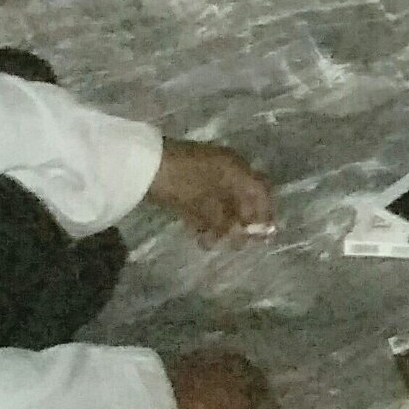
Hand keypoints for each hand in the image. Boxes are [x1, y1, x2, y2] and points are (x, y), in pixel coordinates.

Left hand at [148, 140, 275, 242]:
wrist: (144, 165)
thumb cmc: (182, 184)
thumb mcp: (206, 206)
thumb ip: (226, 222)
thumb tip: (241, 235)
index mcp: (237, 169)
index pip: (261, 191)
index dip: (264, 213)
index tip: (261, 236)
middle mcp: (228, 167)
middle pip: (243, 196)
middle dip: (241, 220)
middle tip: (235, 243)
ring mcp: (209, 170)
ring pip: (224, 198)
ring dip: (221, 221)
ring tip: (209, 242)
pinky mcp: (191, 176)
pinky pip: (208, 197)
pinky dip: (207, 214)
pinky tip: (198, 231)